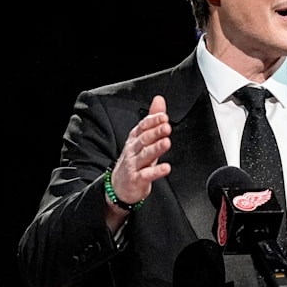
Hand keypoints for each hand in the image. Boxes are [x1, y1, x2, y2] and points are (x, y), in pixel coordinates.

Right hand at [107, 95, 171, 220]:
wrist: (119, 187)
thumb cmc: (134, 161)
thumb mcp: (142, 139)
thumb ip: (152, 120)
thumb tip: (159, 99)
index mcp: (135, 139)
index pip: (143, 126)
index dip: (153, 121)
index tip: (164, 116)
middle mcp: (133, 150)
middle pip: (144, 139)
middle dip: (155, 132)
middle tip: (166, 127)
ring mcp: (134, 165)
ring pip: (145, 155)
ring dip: (156, 149)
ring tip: (166, 143)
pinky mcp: (137, 179)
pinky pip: (147, 175)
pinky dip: (156, 172)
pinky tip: (166, 168)